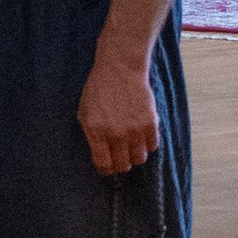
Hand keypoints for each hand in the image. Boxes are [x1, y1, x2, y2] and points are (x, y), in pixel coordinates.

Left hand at [77, 40, 157, 178]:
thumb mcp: (84, 112)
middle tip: (120, 154)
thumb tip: (100, 156)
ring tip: (132, 144)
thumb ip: (91, 136)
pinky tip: (142, 134)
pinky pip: (153, 146)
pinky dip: (148, 143)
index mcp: (96, 132)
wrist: (120, 69)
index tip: (108, 166)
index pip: (104, 165)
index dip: (106, 169)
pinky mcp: (150, 123)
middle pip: (123, 165)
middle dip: (120, 163)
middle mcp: (116, 134)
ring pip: (139, 159)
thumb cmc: (99, 89)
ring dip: (135, 155)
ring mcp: (135, 129)